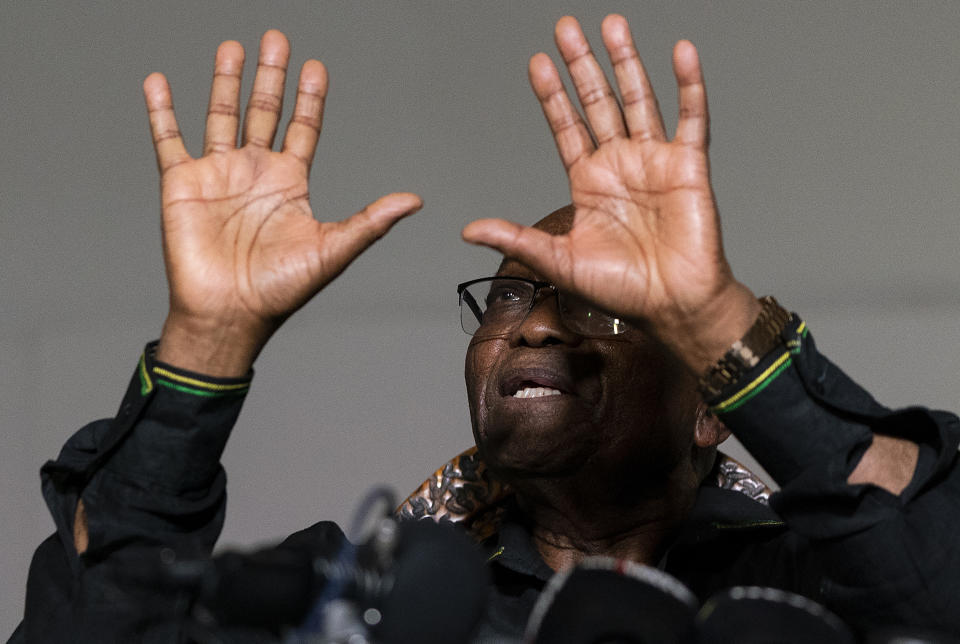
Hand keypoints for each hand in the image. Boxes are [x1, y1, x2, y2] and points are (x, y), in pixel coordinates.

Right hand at [145, 31, 421, 375]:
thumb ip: (370, 221)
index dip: (310, 99)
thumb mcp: (332, 250)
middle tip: (277, 39)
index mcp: (290, 184)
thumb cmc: (280, 290)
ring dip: (226, 81)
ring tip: (233, 48)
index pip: (303, 128)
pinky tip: (159, 81)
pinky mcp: (182, 184)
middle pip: (265, 111)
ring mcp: (218, 174)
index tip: (316, 67)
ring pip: (221, 115)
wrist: (229, 314)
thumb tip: (414, 200)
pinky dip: (162, 111)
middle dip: (272, 76)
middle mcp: (255, 172)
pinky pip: (168, 139)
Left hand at [462, 16, 756, 372]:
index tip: (538, 64)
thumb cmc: (622, 291)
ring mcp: (654, 161)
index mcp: (589, 183)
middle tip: (566, 28)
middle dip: (582, 65)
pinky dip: (689, 85)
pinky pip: (691, 118)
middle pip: (597, 102)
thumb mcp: (559, 261)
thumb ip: (517, 238)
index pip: (566, 127)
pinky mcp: (689, 165)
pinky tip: (680, 53)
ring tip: (612, 25)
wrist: (673, 305)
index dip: (552, 96)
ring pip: (639, 99)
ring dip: (626, 62)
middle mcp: (620, 165)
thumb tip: (469, 230)